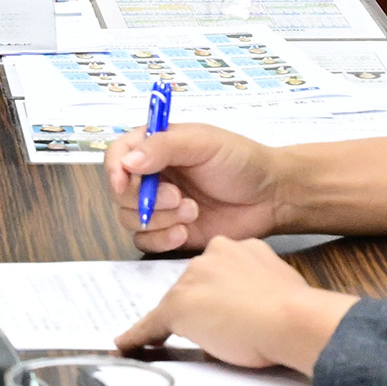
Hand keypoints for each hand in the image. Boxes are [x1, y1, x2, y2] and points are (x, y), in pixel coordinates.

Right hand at [103, 121, 287, 252]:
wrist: (271, 197)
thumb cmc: (242, 162)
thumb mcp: (203, 144)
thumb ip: (163, 147)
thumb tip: (128, 161)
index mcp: (156, 147)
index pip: (117, 155)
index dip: (115, 170)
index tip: (124, 182)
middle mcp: (153, 176)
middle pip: (120, 192)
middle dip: (145, 199)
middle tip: (178, 197)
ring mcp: (159, 206)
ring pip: (130, 219)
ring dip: (158, 219)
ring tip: (192, 212)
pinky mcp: (169, 231)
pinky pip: (145, 241)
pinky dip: (161, 239)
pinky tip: (185, 233)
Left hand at [116, 236, 351, 370]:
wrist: (291, 319)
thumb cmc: (293, 309)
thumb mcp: (276, 281)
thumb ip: (254, 284)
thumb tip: (246, 303)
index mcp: (236, 246)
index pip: (215, 270)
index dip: (220, 293)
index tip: (229, 306)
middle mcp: (209, 256)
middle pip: (194, 286)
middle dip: (205, 307)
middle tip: (230, 327)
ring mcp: (191, 281)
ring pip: (179, 305)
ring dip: (189, 322)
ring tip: (217, 340)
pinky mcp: (177, 307)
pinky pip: (151, 325)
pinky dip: (138, 336)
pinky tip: (128, 344)